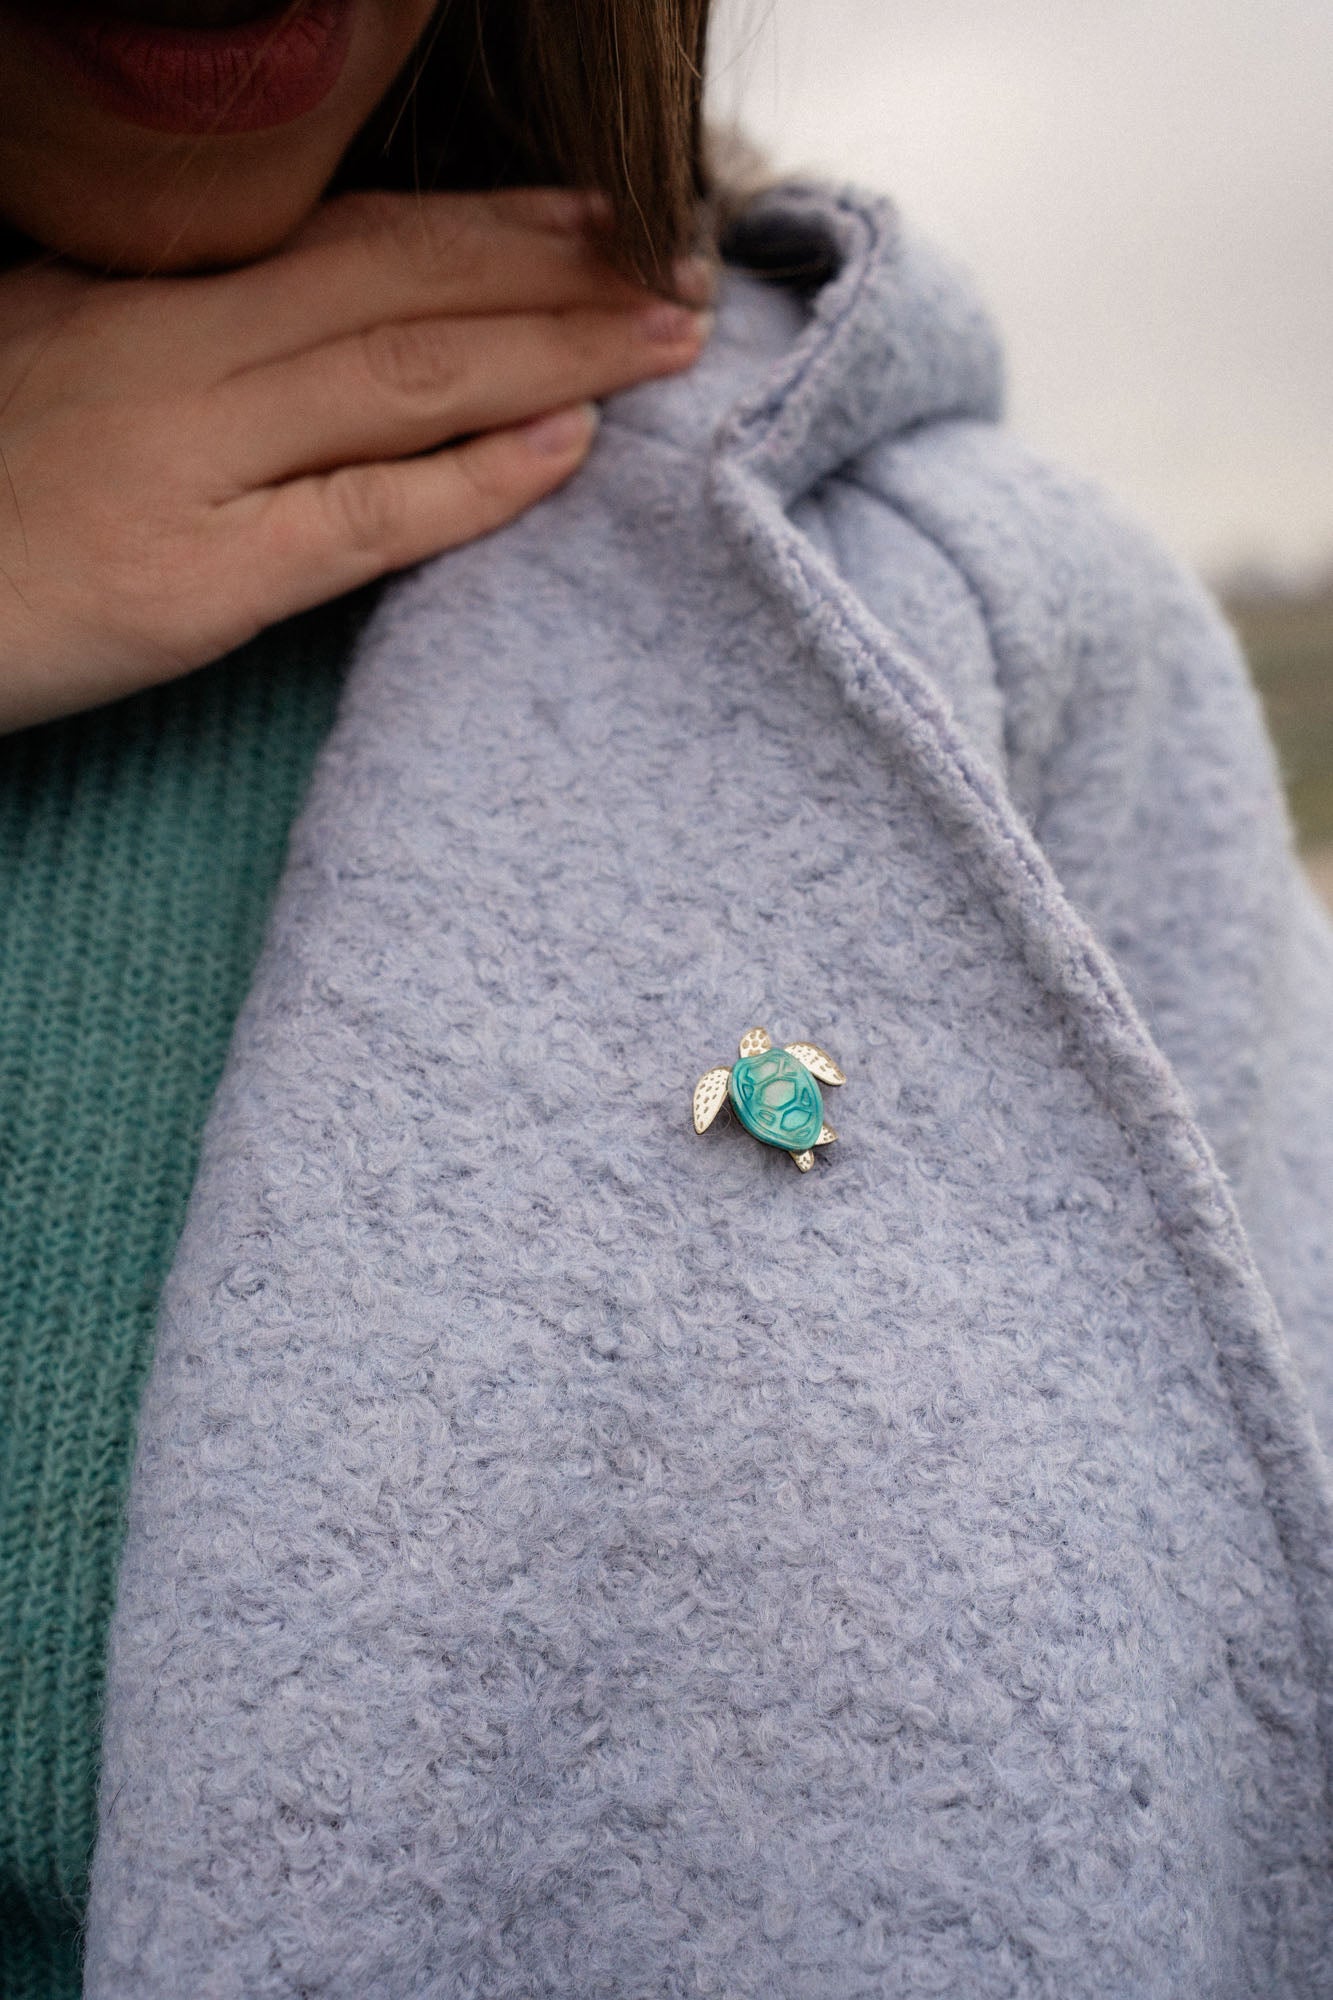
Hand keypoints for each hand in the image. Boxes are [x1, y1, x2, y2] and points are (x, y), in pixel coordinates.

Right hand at [0, 187, 713, 732]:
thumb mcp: (43, 343)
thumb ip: (162, 314)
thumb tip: (276, 293)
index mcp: (146, 294)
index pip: (351, 235)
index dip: (488, 222)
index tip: (594, 214)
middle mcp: (178, 356)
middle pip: (404, 284)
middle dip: (556, 268)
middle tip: (673, 264)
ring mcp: (192, 463)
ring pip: (407, 378)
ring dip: (555, 351)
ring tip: (662, 337)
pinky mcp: (199, 582)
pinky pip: (366, 517)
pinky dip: (476, 480)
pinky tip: (570, 447)